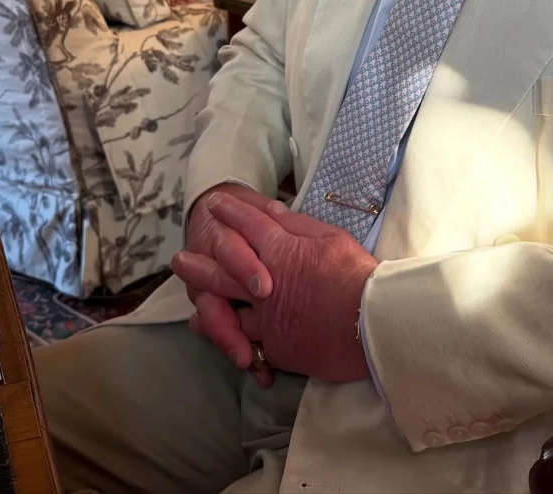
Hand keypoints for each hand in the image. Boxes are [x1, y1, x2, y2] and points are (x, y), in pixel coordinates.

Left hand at [175, 193, 377, 383]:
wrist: (372, 323)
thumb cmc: (358, 275)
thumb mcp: (331, 238)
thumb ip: (297, 226)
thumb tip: (273, 211)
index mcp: (280, 251)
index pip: (248, 225)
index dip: (230, 212)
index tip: (215, 204)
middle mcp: (265, 283)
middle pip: (223, 269)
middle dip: (199, 263)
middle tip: (179, 260)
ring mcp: (267, 318)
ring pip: (227, 311)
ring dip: (208, 307)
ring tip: (193, 307)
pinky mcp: (277, 348)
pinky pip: (250, 344)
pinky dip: (235, 342)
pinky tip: (224, 340)